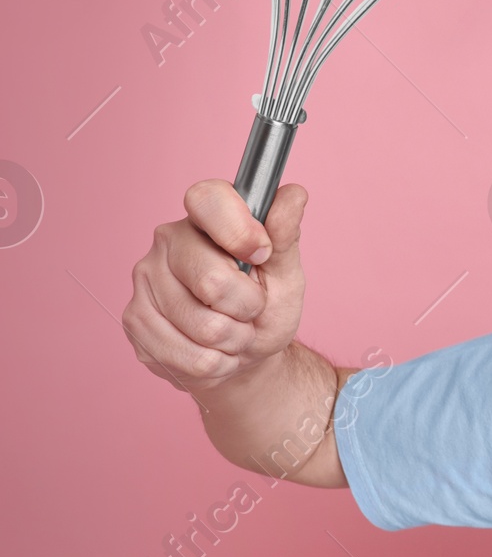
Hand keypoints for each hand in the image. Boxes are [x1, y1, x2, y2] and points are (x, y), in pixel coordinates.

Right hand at [123, 180, 307, 392]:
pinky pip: (184, 355)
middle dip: (247, 305)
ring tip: (235, 331)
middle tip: (252, 308)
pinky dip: (213, 362)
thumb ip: (285, 234)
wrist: (245, 354)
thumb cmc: (267, 304)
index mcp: (207, 215)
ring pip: (201, 325)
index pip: (208, 200)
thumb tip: (293, 195)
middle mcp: (168, 239)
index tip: (262, 254)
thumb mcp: (286, 270)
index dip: (239, 231)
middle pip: (211, 280)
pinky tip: (215, 351)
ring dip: (233, 338)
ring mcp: (145, 279)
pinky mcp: (134, 319)